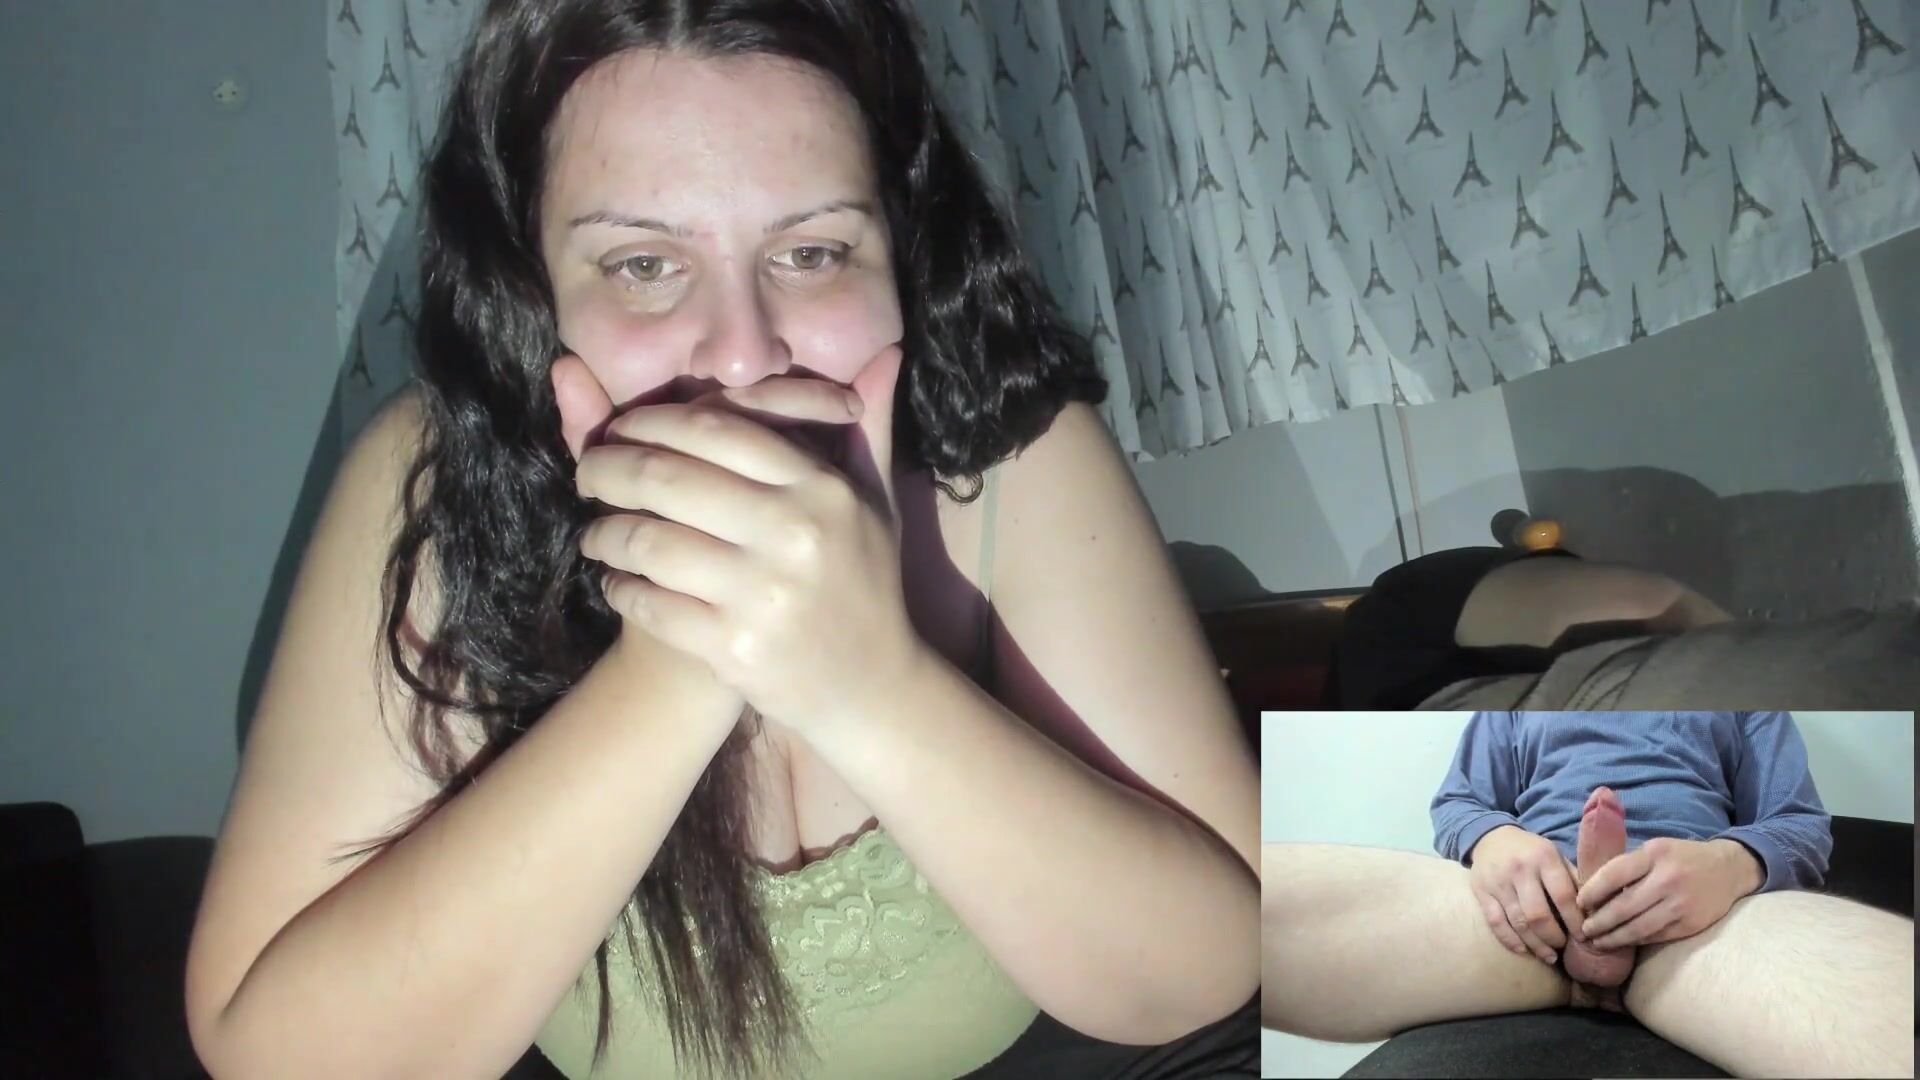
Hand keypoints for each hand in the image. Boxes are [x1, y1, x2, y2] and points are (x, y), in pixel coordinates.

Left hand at [552, 345, 921, 733]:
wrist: (871, 689)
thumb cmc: (866, 584)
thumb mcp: (873, 503)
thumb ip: (867, 427)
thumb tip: (885, 351)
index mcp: (821, 489)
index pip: (715, 429)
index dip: (652, 422)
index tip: (621, 429)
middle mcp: (794, 535)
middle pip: (668, 478)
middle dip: (608, 469)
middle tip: (586, 472)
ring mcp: (763, 595)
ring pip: (648, 541)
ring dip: (604, 533)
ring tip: (595, 533)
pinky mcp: (734, 649)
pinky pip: (650, 604)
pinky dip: (621, 589)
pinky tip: (616, 582)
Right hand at [1467, 825, 1585, 965]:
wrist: (1491, 838)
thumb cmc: (1531, 852)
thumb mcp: (1555, 856)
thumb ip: (1573, 879)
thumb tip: (1594, 910)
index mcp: (1544, 858)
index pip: (1563, 896)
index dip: (1575, 921)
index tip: (1584, 937)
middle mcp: (1520, 869)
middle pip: (1538, 915)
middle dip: (1554, 937)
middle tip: (1562, 946)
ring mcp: (1498, 882)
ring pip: (1518, 922)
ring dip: (1536, 944)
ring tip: (1549, 955)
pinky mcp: (1482, 892)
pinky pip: (1496, 922)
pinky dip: (1510, 940)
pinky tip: (1523, 950)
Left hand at [1575, 837, 1759, 948]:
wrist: (1728, 870)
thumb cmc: (1681, 858)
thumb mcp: (1655, 849)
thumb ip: (1628, 865)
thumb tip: (1591, 888)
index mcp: (1654, 855)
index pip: (1613, 875)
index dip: (1591, 892)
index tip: (1579, 902)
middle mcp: (1668, 879)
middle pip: (1623, 907)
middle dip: (1598, 922)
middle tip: (1583, 930)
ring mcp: (1681, 904)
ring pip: (1638, 927)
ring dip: (1613, 938)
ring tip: (1597, 942)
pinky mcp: (1691, 924)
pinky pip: (1656, 936)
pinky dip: (1636, 941)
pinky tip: (1623, 942)